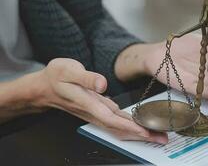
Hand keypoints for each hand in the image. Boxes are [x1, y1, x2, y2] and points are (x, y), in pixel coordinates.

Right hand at [30, 58, 167, 143]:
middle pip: (120, 128)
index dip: (129, 126)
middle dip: (141, 135)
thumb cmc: (56, 77)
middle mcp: (93, 111)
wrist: (44, 87)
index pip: (111, 118)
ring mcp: (96, 113)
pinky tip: (140, 127)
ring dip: (138, 133)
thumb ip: (86, 78)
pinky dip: (130, 126)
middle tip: (161, 139)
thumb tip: (103, 84)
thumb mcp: (68, 70)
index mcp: (88, 102)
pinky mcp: (98, 111)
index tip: (146, 131)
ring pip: (119, 127)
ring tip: (156, 136)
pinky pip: (116, 122)